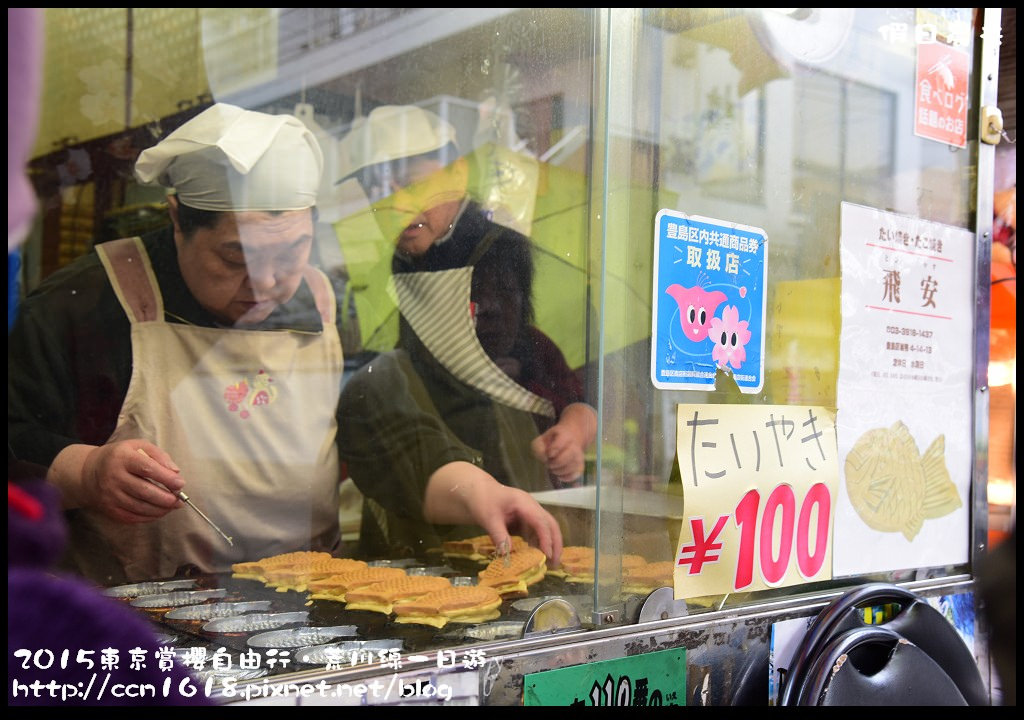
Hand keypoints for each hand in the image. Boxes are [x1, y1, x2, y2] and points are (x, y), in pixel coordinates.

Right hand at [80, 440, 184, 523]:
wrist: (89, 472)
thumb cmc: (121, 457)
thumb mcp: (138, 446)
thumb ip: (159, 456)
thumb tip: (175, 472)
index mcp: (122, 458)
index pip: (147, 468)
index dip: (166, 478)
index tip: (180, 484)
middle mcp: (113, 477)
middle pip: (144, 491)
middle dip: (166, 498)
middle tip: (180, 499)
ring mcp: (110, 495)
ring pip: (140, 507)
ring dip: (161, 509)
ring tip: (173, 506)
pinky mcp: (109, 509)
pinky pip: (132, 517)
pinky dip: (149, 517)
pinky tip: (159, 512)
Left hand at [423, 461, 562, 564]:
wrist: (476, 492)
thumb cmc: (482, 501)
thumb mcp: (488, 518)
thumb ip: (499, 535)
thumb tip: (508, 555)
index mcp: (524, 503)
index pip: (541, 521)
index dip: (546, 538)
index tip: (547, 555)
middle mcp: (531, 508)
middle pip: (551, 524)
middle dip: (555, 543)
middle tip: (555, 563)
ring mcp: (529, 514)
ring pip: (546, 530)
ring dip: (549, 545)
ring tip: (549, 565)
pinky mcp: (524, 521)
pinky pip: (535, 533)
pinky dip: (538, 545)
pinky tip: (536, 558)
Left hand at [531, 423, 585, 483]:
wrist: (573, 437)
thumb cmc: (554, 439)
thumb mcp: (543, 438)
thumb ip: (538, 447)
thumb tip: (544, 459)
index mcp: (565, 436)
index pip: (558, 445)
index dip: (551, 452)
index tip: (548, 454)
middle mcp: (574, 446)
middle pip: (565, 458)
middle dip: (554, 463)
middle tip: (549, 463)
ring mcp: (579, 457)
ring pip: (570, 467)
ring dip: (558, 471)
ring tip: (553, 468)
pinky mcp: (580, 466)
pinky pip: (575, 474)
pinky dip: (565, 477)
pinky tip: (559, 475)